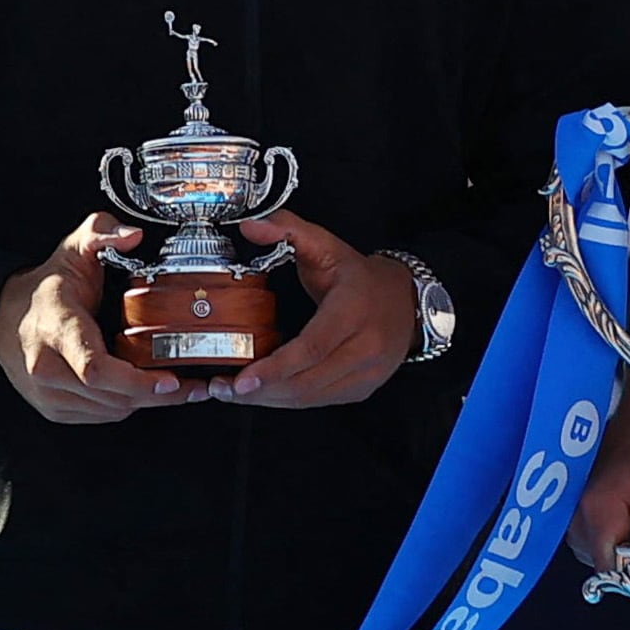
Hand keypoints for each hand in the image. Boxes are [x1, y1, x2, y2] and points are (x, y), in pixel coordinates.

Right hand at [0, 214, 198, 421]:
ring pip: (108, 411)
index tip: (169, 379)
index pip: (94, 368)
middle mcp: (47, 368)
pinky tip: (143, 392)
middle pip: (109, 396)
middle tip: (192, 387)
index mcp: (57, 329)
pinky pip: (98, 416)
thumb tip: (133, 236)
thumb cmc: (44, 288)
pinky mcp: (52, 409)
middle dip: (155, 395)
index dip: (135, 380)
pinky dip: (124, 406)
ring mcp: (47, 393)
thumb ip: (102, 232)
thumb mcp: (72, 249)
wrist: (0, 317)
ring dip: (144, 403)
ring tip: (176, 390)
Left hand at [221, 212, 416, 407]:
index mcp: (354, 309)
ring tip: (235, 394)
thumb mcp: (326, 245)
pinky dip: (288, 401)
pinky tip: (265, 394)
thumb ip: (287, 230)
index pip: (313, 347)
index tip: (242, 380)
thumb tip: (251, 227)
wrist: (407, 300)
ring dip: (270, 400)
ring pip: (311, 397)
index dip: (275, 368)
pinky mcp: (363, 388)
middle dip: (261, 391)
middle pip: (306, 381)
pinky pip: (320, 401)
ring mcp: (368, 372)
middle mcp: (366, 346)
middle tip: (223, 388)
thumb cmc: (361, 278)